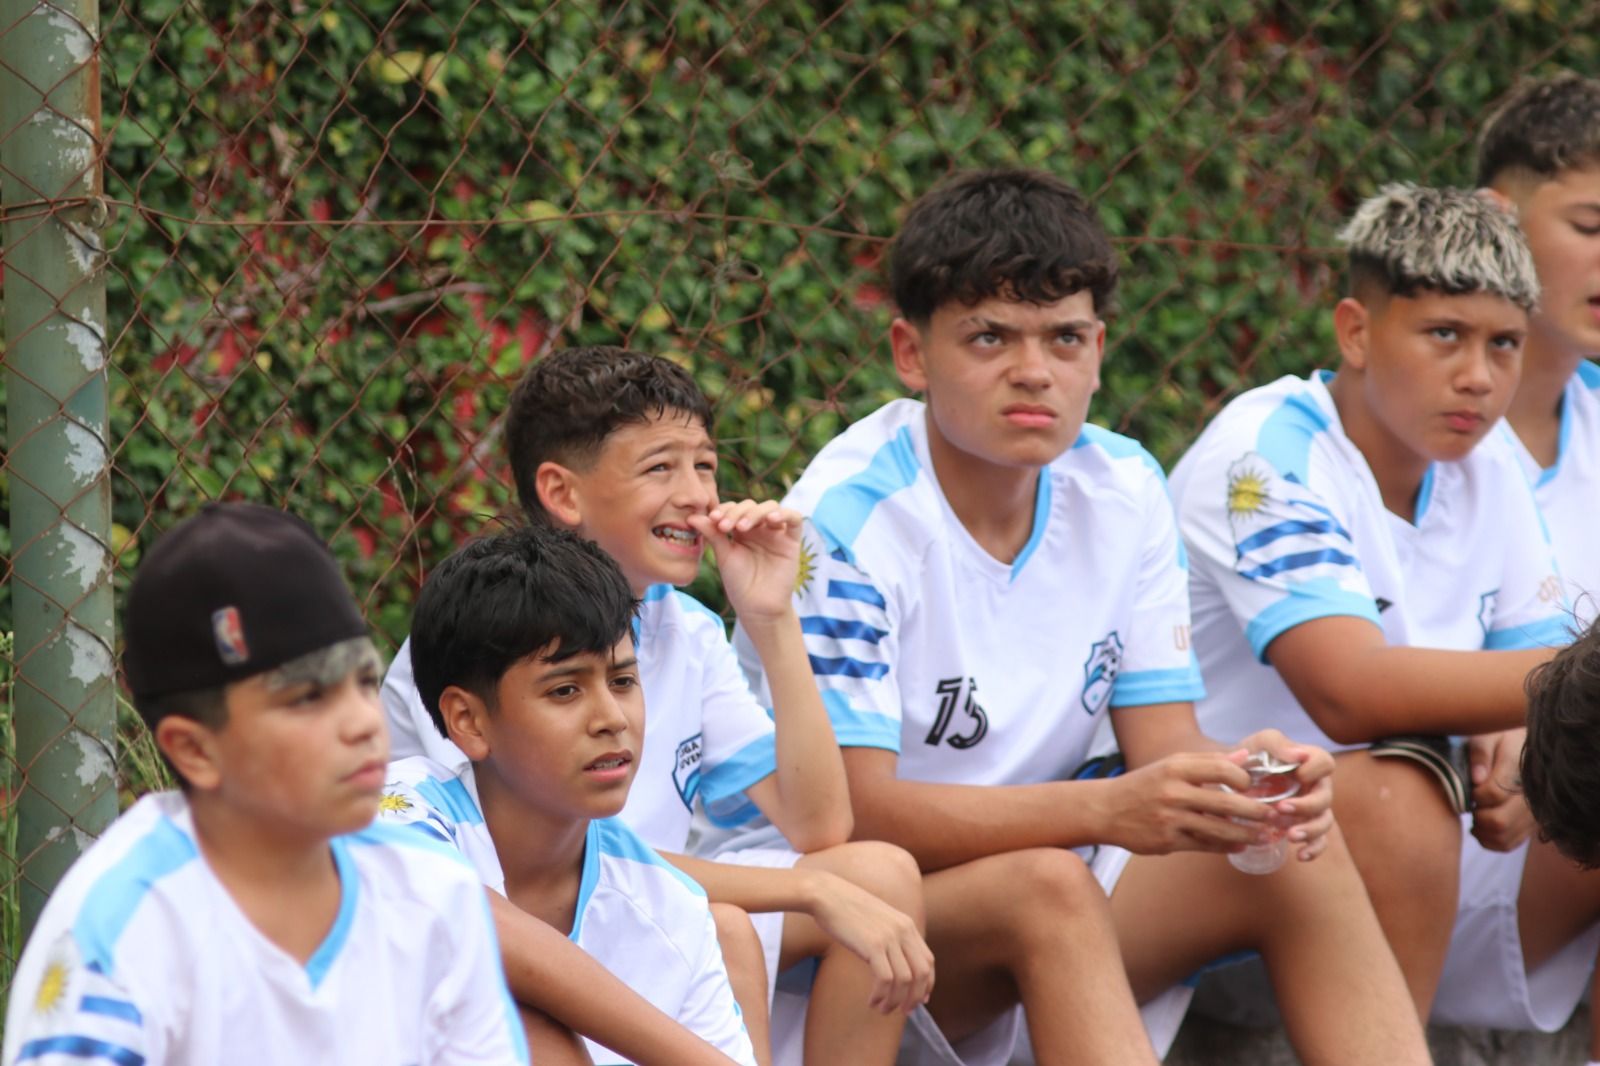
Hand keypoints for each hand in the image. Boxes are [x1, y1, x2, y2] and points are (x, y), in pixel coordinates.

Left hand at [688, 500, 801, 623]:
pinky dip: (785, 514)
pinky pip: (795, 519)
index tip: (712, 519)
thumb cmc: (739, 583)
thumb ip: (712, 533)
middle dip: (736, 512)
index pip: (735, 508)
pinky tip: (771, 520)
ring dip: (755, 512)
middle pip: (751, 505)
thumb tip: (692, 517)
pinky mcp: (792, 541)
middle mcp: (760, 529)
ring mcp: (777, 533)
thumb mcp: (724, 555)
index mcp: (742, 530)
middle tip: (724, 526)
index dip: (724, 509)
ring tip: (742, 527)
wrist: (756, 607)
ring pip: (771, 507)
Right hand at [807, 871, 934, 1014]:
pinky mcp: (873, 945)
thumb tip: (896, 962)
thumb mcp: (877, 919)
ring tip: (881, 1009)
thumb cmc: (846, 908)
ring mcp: (889, 937)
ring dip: (895, 1001)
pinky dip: (881, 996)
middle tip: (903, 1011)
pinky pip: (886, 979)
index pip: (928, 961)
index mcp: (906, 924)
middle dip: (915, 998)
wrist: (826, 894)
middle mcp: (903, 930)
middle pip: (922, 973)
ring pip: (905, 981)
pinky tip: (872, 1001)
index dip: (927, 984)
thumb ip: (891, 935)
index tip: (919, 999)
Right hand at [1098, 750, 1269, 854]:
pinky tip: (1239, 846)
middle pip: (1227, 803)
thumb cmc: (1144, 785)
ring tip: (1265, 836)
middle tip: (1273, 816)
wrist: (1106, 809)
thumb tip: (1245, 757)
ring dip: (1247, 835)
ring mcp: (1170, 819)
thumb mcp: (1170, 765)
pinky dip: (1226, 847)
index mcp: (1176, 768)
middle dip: (1256, 812)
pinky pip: (1204, 846)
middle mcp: (1173, 792)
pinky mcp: (1167, 841)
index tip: (1255, 787)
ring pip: (1219, 830)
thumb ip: (1207, 762)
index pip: (1222, 769)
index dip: (1244, 779)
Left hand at [1234, 729, 1336, 862]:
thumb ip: (1278, 744)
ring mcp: (1312, 808)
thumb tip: (1299, 755)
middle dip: (1306, 806)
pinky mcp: (1304, 826)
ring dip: (1310, 830)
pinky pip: (1319, 841)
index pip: (1326, 762)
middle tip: (1281, 809)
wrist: (1236, 778)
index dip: (1317, 769)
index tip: (1299, 775)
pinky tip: (1300, 855)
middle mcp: (1316, 786)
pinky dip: (1313, 850)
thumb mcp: (1261, 743)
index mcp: (1309, 762)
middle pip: (1325, 797)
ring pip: (1324, 821)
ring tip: (1290, 836)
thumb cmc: (1253, 756)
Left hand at [1469, 729, 1533, 851]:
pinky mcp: (1531, 825)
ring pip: (1503, 837)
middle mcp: (1531, 795)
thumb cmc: (1499, 738)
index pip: (1493, 793)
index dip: (1473, 795)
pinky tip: (1480, 824)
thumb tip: (1477, 779)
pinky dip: (1489, 840)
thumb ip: (1480, 752)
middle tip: (1470, 803)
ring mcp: (1533, 813)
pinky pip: (1508, 844)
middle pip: (1499, 821)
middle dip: (1476, 815)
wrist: (1525, 748)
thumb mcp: (1487, 734)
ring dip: (1481, 830)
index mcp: (1520, 769)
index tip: (1469, 788)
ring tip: (1475, 812)